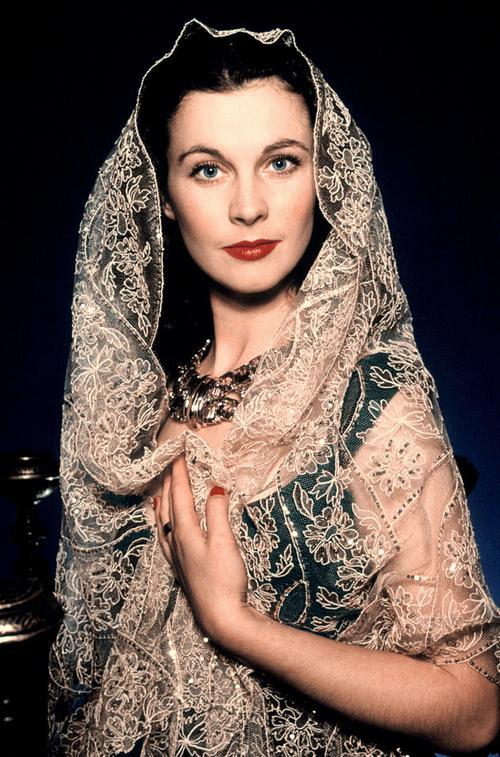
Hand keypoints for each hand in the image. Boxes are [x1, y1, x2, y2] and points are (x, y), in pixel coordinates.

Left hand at [153, 453, 249, 640]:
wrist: (221, 618)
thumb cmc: (224, 581)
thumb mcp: (225, 542)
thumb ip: (218, 512)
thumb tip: (215, 487)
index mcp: (185, 532)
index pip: (180, 495)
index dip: (179, 473)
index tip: (178, 453)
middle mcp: (175, 542)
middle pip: (168, 505)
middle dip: (168, 482)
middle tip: (169, 462)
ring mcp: (176, 556)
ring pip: (162, 521)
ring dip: (162, 501)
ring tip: (160, 488)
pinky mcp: (180, 567)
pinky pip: (164, 536)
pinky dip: (162, 523)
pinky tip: (164, 526)